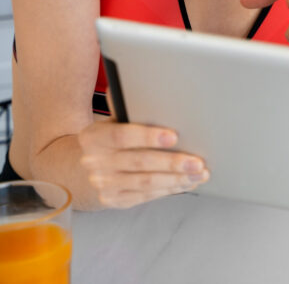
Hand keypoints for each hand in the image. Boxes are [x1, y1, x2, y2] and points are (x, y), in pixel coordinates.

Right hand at [78, 120, 208, 208]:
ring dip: (177, 179)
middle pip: (139, 162)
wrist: (88, 168)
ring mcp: (103, 183)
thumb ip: (128, 110)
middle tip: (197, 162)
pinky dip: (170, 189)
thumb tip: (152, 89)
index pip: (121, 136)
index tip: (174, 136)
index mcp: (94, 137)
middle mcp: (95, 162)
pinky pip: (147, 195)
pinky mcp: (114, 200)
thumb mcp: (113, 123)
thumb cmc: (111, 139)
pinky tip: (187, 182)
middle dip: (172, 162)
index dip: (148, 136)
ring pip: (146, 182)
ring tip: (199, 173)